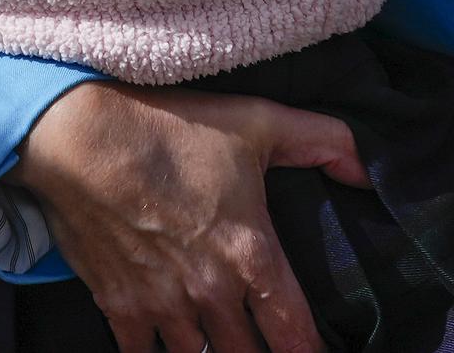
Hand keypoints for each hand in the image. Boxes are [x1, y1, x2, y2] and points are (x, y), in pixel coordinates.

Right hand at [14, 81, 367, 352]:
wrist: (82, 140)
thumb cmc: (175, 130)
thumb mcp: (262, 123)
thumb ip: (326, 143)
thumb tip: (370, 171)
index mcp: (251, 253)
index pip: (293, 329)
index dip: (310, 351)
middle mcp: (210, 291)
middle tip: (273, 348)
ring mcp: (161, 305)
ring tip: (227, 348)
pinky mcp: (118, 306)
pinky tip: (172, 347)